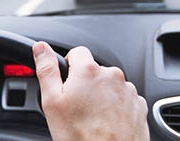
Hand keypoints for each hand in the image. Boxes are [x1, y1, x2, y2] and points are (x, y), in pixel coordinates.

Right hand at [33, 42, 149, 140]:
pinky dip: (115, 108)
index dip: (68, 68)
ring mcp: (128, 91)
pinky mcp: (139, 106)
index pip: (77, 53)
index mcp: (89, 71)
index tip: (67, 85)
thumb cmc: (81, 136)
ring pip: (109, 86)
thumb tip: (40, 48)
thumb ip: (47, 70)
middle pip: (94, 71)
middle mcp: (112, 76)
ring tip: (92, 120)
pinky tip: (106, 124)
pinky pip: (124, 100)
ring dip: (101, 97)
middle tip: (76, 108)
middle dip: (85, 85)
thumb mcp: (52, 102)